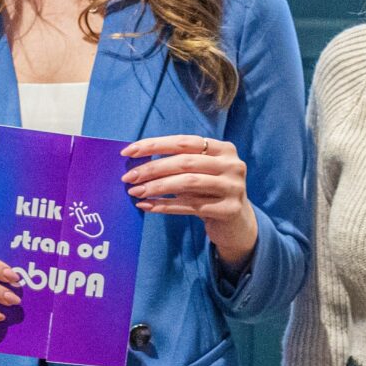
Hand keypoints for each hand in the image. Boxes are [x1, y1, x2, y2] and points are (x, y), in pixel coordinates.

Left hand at [123, 135, 257, 270]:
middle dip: (152, 168)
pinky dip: (165, 206)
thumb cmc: (210, 193)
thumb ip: (178, 163)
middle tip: (129, 177)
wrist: (236, 224)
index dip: (155, 145)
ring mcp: (233, 187)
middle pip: (185, 162)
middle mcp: (232, 164)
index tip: (129, 151)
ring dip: (157, 187)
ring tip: (136, 192)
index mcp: (223, 149)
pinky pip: (190, 206)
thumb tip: (138, 162)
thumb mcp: (200, 173)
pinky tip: (148, 206)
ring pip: (187, 183)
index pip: (184, 142)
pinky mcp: (230, 209)